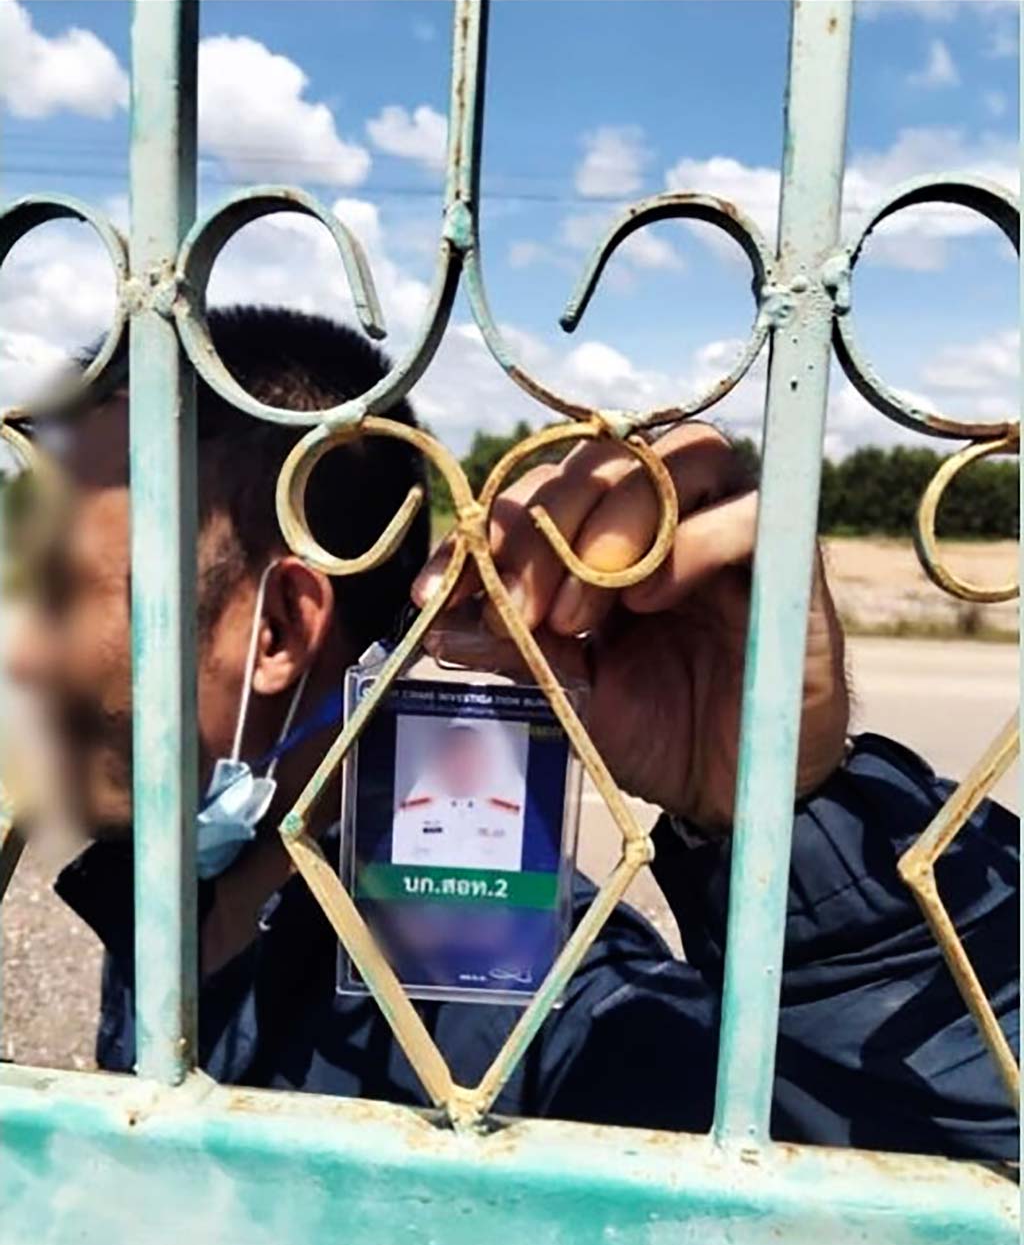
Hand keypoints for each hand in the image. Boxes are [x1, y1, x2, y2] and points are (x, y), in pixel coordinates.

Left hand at [412, 423, 848, 827]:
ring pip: (679, 455)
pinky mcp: (788, 557)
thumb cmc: (652, 729)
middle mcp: (666, 511)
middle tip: (523, 612)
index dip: (484, 533)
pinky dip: (690, 545)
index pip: (540, 489)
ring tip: (578, 611)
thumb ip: (513, 649)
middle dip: (544, 531)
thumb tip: (438, 623)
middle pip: (605, 456)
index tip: (436, 595)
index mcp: (603, 531)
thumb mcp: (568, 691)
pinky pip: (745, 513)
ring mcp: (727, 524)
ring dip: (614, 521)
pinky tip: (648, 600)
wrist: (730, 789)